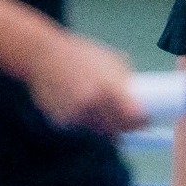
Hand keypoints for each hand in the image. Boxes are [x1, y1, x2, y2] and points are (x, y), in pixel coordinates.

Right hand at [23, 31, 145, 136]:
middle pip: (117, 129)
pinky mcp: (60, 121)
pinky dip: (82, 120)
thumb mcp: (109, 60)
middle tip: (127, 119)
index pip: (133, 118)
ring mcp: (75, 114)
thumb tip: (140, 99)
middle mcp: (92, 104)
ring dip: (103, 124)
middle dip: (124, 125)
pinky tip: (78, 104)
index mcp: (108, 88)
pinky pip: (79, 126)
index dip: (141, 121)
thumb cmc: (79, 54)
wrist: (40, 55)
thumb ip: (125, 81)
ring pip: (98, 130)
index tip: (144, 120)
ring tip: (99, 106)